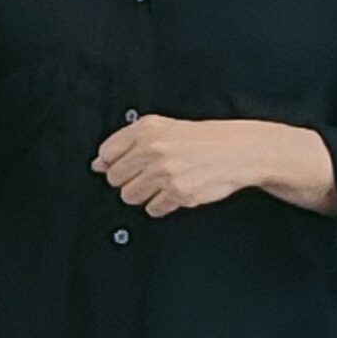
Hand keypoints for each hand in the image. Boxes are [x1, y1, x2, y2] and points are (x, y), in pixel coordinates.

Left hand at [92, 115, 322, 216]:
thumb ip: (128, 143)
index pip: (107, 153)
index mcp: (147, 129)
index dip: (114, 162)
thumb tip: (98, 163)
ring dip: (143, 194)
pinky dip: (160, 205)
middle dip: (128, 179)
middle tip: (148, 174)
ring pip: (129, 196)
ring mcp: (165, 173)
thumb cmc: (202, 139)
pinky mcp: (178, 193)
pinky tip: (173, 192)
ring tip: (161, 183)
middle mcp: (154, 150)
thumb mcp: (163, 128)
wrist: (238, 150)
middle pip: (114, 178)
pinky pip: (152, 209)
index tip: (126, 164)